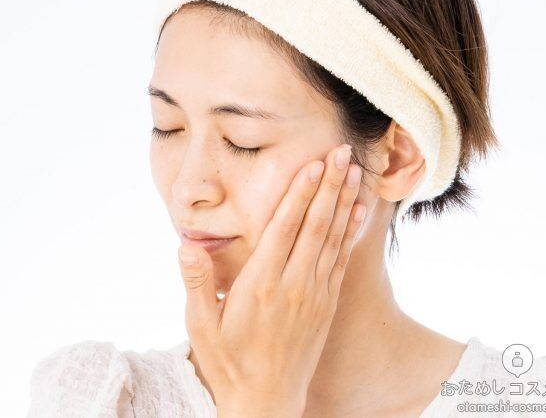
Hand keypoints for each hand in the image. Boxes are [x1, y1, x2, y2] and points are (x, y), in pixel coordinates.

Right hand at [177, 143, 365, 416]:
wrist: (267, 401)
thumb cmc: (228, 362)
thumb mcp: (201, 326)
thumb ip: (195, 282)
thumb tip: (186, 244)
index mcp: (260, 286)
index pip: (284, 229)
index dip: (300, 194)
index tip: (313, 164)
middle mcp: (293, 285)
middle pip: (315, 226)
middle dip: (329, 186)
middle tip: (341, 152)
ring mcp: (314, 295)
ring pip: (333, 239)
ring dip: (345, 203)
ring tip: (354, 172)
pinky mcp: (326, 305)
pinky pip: (342, 261)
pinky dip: (351, 233)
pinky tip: (359, 212)